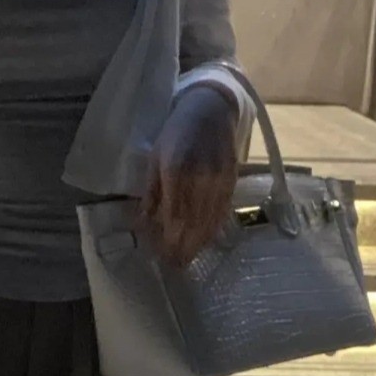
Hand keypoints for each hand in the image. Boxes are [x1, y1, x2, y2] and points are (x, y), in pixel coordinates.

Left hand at [137, 86, 241, 267]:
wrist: (211, 109)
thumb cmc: (177, 133)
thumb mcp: (156, 159)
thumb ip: (152, 193)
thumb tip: (143, 223)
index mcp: (177, 171)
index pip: (172, 216)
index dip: (167, 239)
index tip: (160, 256)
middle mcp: (200, 178)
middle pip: (192, 223)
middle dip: (182, 247)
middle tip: (174, 266)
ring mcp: (219, 181)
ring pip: (209, 221)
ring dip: (198, 243)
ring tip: (187, 259)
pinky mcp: (232, 181)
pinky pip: (223, 212)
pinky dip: (213, 229)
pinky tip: (205, 241)